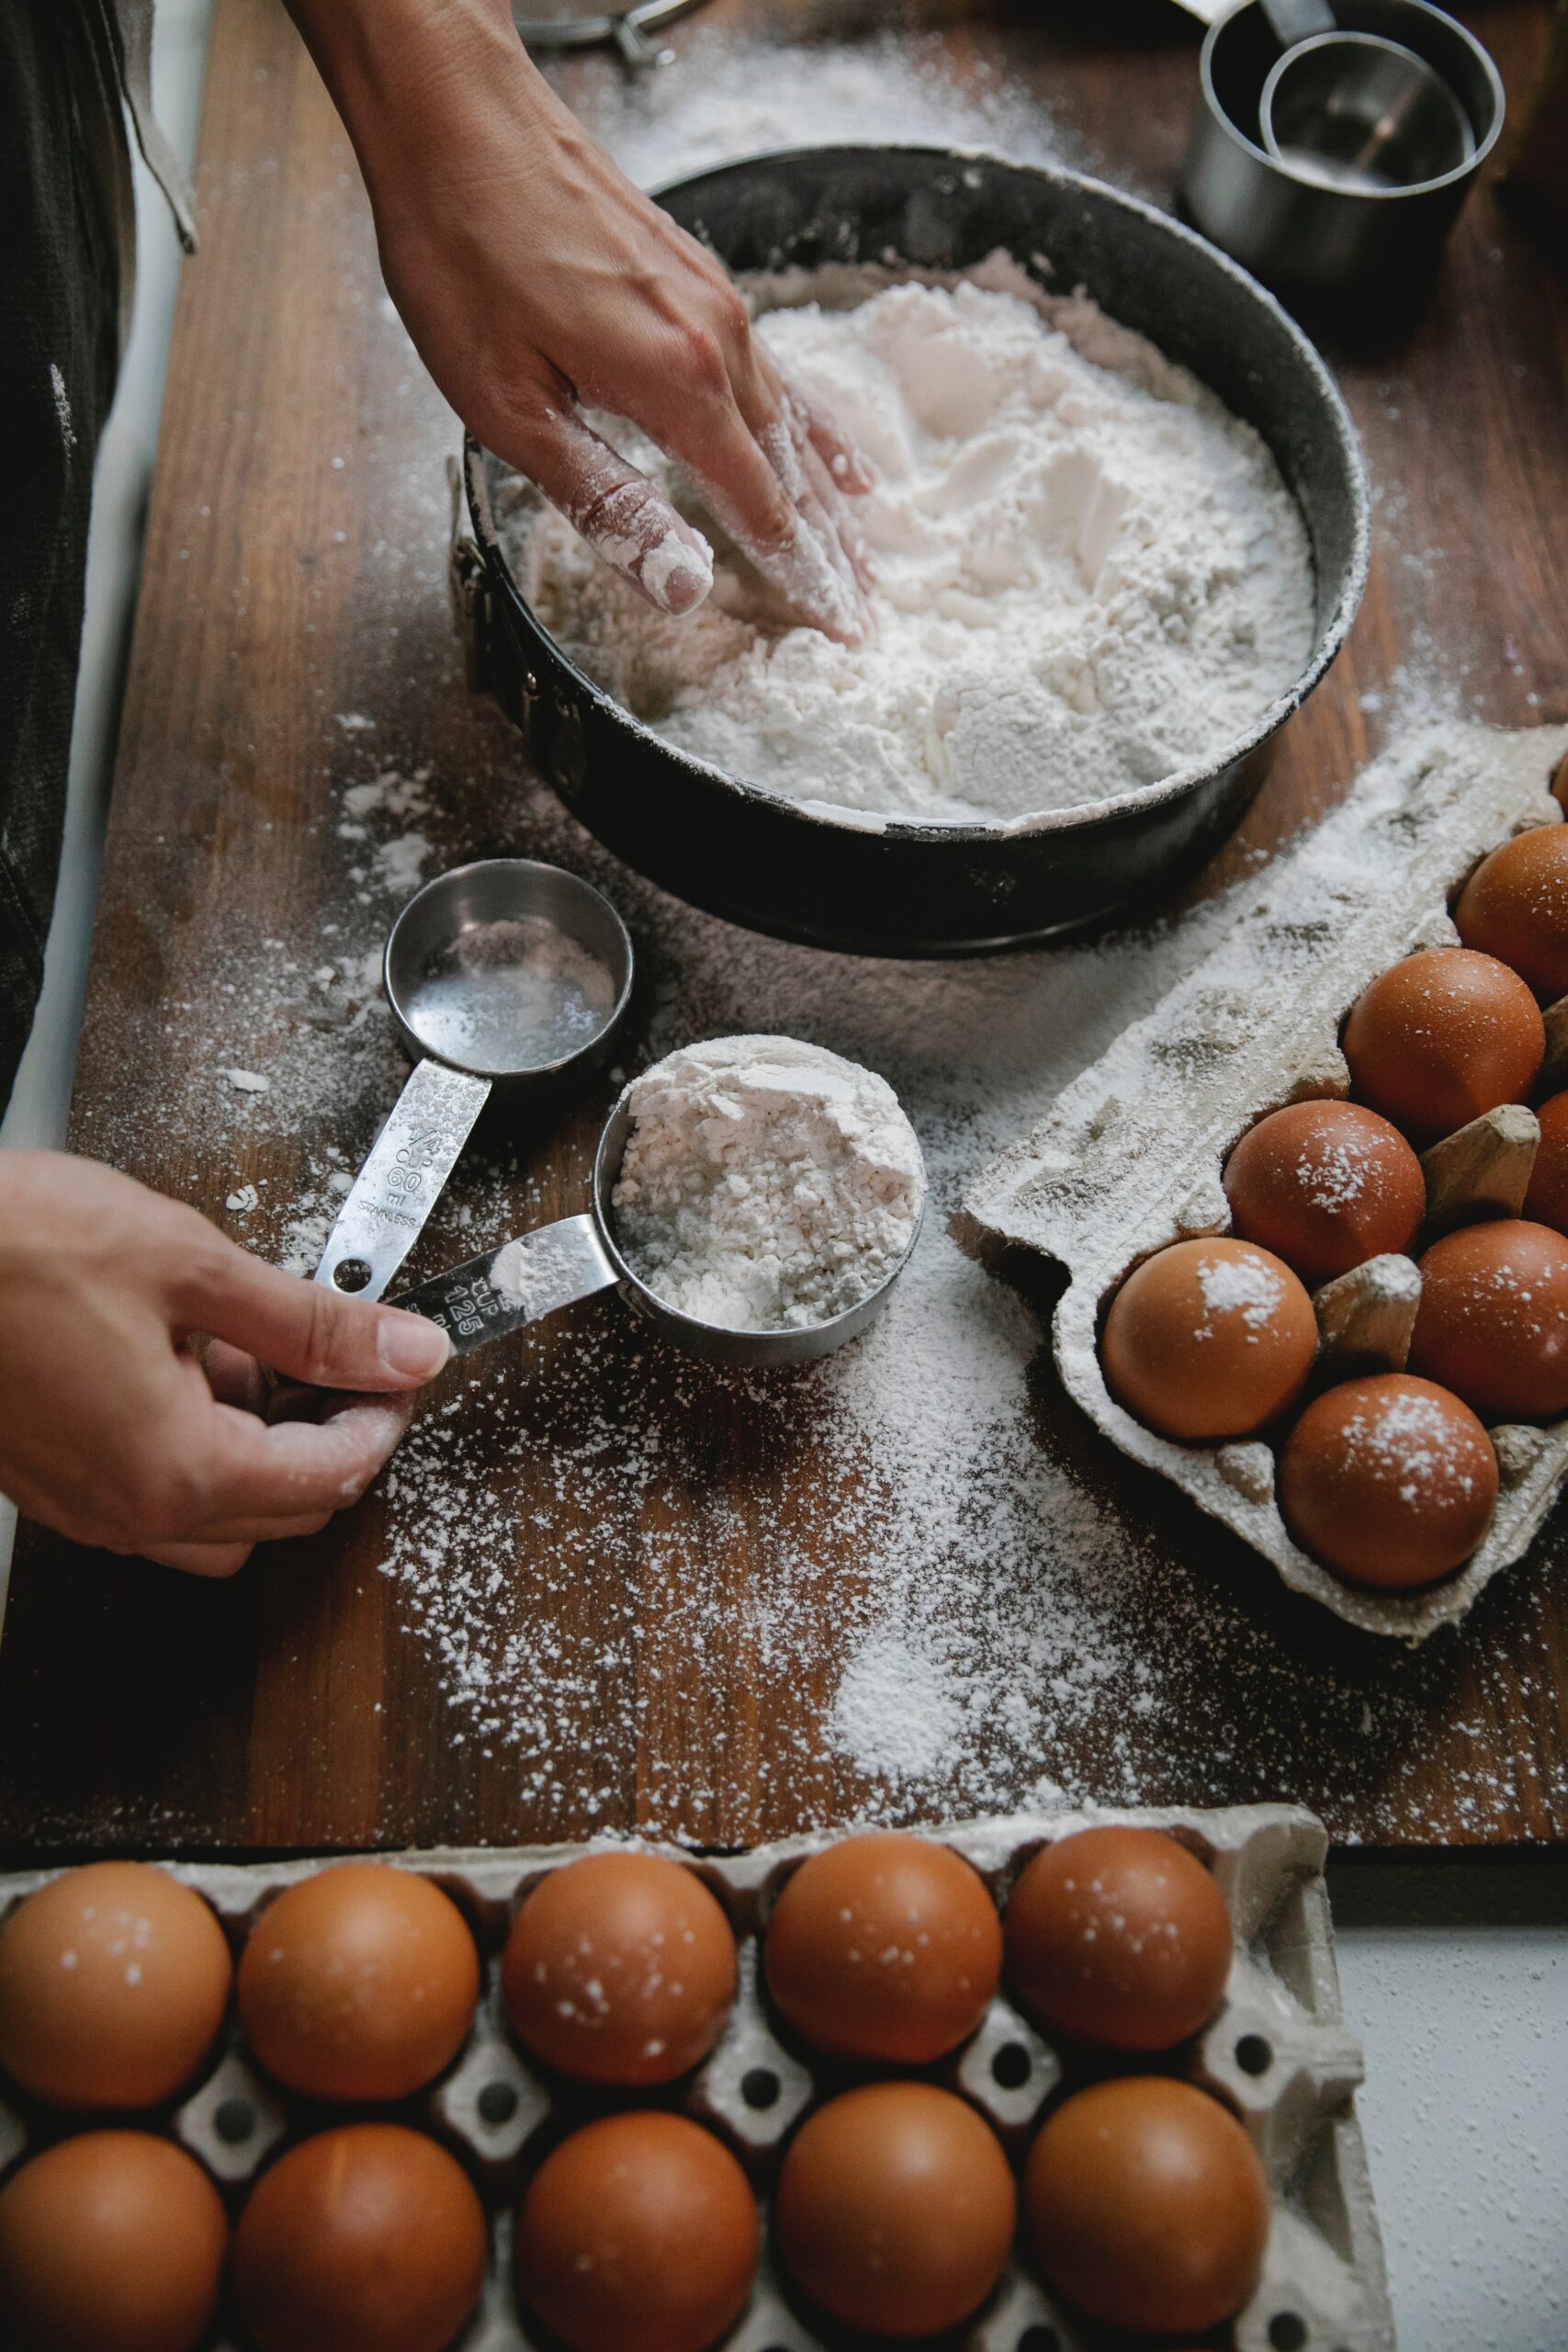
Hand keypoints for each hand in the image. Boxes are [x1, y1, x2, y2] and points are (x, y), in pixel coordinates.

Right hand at [0, 1153, 449, 1575]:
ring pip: (219, 1516)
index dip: (385, 1417)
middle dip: (334, 1438)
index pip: (333, 1478)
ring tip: (256, 1349)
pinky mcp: (49, 1479)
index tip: (403, 1363)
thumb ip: (311, 1322)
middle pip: (286, 1513)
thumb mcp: (190, 1265)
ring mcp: (82, 1504)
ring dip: (262, 1450)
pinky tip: (186, 1355)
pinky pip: (154, 1493)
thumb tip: (403, 1349)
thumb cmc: (9, 1248)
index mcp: (176, 1469)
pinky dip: (196, 1443)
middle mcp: (128, 1511)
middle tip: (350, 1354)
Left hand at [286, 0, 872, 637]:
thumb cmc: (462, 249)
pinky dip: (808, 421)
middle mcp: (715, 338)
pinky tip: (825, 443)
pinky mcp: (695, 275)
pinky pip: (773, 367)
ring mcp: (712, 300)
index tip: (838, 628)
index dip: (800, 576)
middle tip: (862, 609)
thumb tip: (684, 586)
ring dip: (825, 491)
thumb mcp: (511, 407)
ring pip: (790, 418)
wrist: (454, 112)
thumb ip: (606, 501)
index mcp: (677, 381)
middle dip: (828, 547)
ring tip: (859, 542)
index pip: (762, 507)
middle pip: (791, 469)